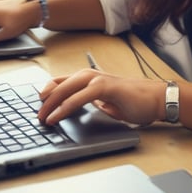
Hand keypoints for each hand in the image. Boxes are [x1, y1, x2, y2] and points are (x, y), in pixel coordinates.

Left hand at [38, 70, 166, 125]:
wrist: (156, 99)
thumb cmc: (134, 101)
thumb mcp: (106, 103)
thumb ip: (91, 103)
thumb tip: (75, 111)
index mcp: (90, 78)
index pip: (61, 81)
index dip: (47, 92)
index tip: (37, 106)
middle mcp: (91, 75)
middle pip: (59, 84)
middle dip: (44, 100)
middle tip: (35, 114)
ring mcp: (98, 79)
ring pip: (66, 88)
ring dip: (51, 104)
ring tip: (41, 117)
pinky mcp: (106, 86)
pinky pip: (80, 96)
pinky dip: (65, 107)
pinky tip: (57, 116)